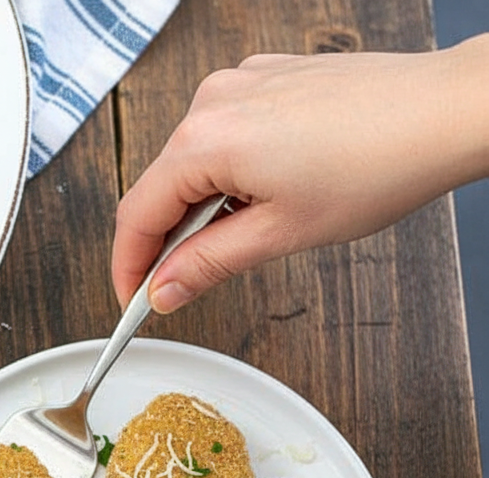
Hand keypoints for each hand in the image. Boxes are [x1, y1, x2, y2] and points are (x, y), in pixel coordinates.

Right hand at [112, 34, 488, 312]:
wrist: (446, 112)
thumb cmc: (379, 164)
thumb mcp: (280, 234)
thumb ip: (206, 265)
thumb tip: (163, 292)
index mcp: (203, 141)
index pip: (137, 216)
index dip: (129, 267)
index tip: (133, 300)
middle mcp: (211, 103)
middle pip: (161, 186)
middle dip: (168, 240)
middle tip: (186, 284)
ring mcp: (239, 84)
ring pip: (193, 161)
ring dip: (202, 205)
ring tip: (248, 232)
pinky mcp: (266, 79)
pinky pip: (224, 133)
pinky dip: (229, 171)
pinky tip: (267, 192)